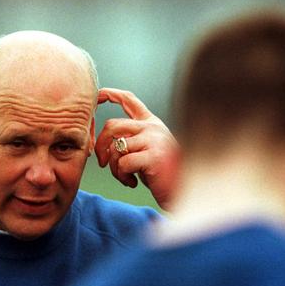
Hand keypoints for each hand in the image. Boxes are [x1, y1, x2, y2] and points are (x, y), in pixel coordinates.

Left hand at [94, 88, 178, 208]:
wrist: (185, 191)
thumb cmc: (163, 175)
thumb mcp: (147, 150)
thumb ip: (132, 140)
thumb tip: (105, 142)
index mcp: (152, 123)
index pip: (129, 100)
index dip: (111, 94)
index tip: (99, 94)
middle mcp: (153, 128)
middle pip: (112, 125)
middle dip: (100, 145)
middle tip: (102, 162)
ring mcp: (154, 140)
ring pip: (115, 147)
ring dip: (114, 168)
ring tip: (125, 177)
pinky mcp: (153, 156)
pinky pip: (123, 163)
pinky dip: (122, 176)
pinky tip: (133, 183)